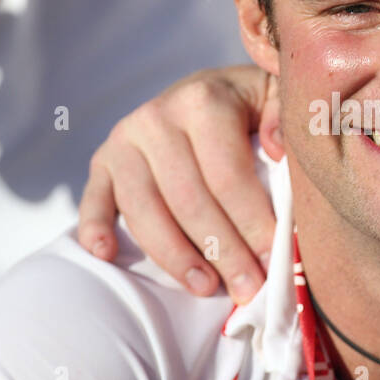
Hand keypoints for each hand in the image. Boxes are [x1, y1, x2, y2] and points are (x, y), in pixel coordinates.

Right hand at [76, 65, 279, 302]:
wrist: (205, 92)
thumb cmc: (250, 106)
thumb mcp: (278, 97)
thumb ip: (285, 117)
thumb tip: (277, 150)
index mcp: (202, 101)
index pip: (227, 176)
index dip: (252, 222)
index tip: (274, 259)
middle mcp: (156, 118)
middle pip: (188, 200)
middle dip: (222, 251)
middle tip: (248, 287)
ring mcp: (123, 141)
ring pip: (145, 210)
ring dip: (175, 257)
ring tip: (206, 288)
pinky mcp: (102, 162)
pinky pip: (94, 200)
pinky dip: (94, 228)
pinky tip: (107, 255)